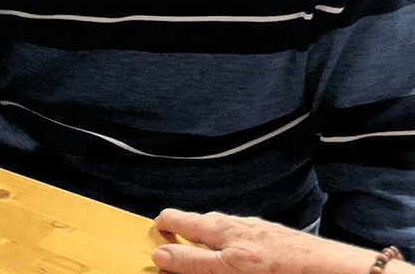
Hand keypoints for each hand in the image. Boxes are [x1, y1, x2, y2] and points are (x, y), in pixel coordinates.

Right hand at [152, 209, 376, 273]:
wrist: (335, 270)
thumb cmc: (284, 268)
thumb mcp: (230, 269)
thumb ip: (194, 262)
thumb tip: (160, 255)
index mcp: (219, 229)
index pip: (176, 219)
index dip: (160, 229)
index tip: (152, 245)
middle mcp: (235, 224)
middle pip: (197, 225)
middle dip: (181, 236)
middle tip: (173, 256)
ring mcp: (255, 230)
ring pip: (221, 233)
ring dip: (207, 244)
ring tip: (205, 259)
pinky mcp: (273, 238)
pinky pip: (241, 238)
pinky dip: (230, 248)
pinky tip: (240, 259)